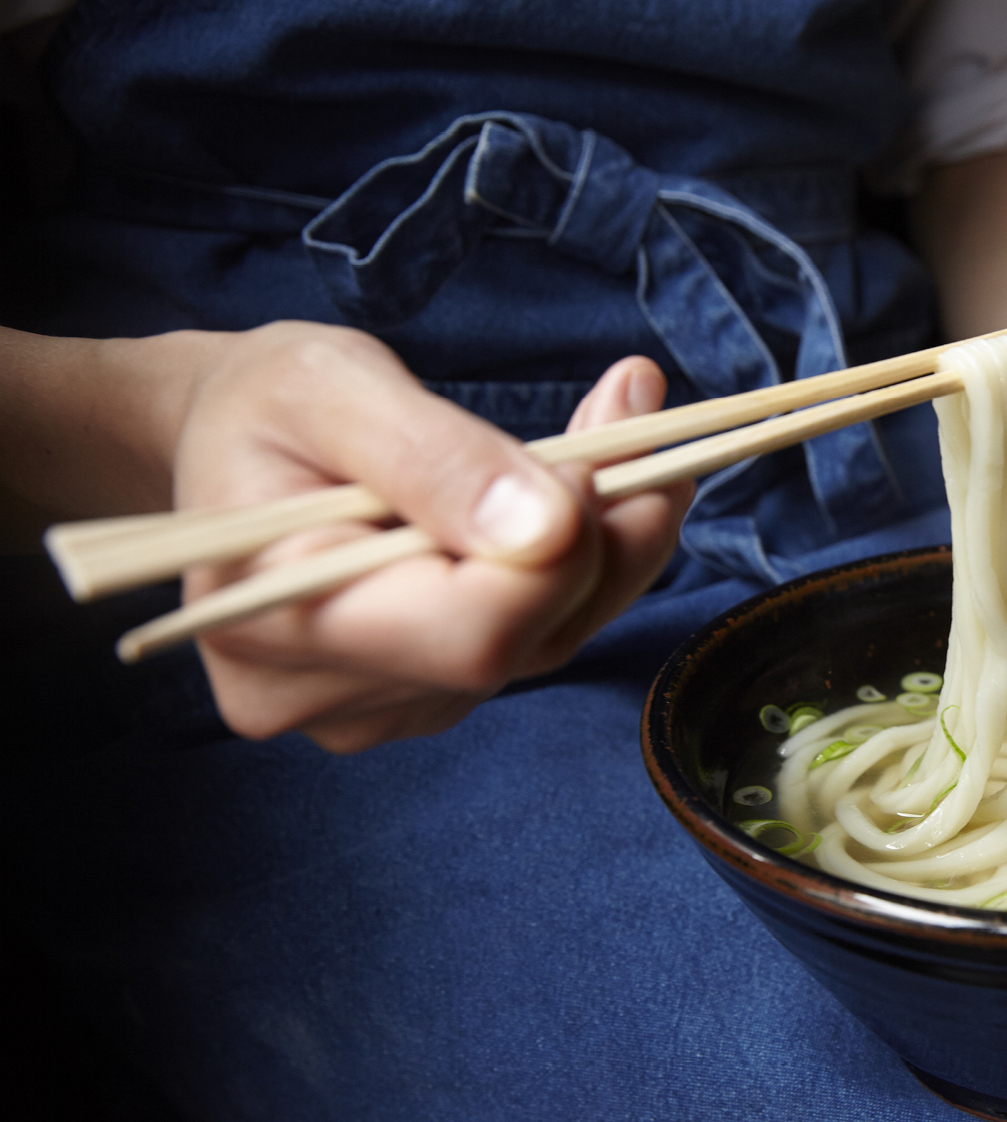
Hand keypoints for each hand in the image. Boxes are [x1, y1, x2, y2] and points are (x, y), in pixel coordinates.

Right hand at [171, 323, 688, 751]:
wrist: (231, 448)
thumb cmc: (267, 408)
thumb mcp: (330, 386)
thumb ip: (436, 458)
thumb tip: (552, 529)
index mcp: (273, 617)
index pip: (471, 634)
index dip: (564, 553)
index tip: (607, 449)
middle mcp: (320, 693)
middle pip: (523, 642)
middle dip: (604, 528)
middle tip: (634, 405)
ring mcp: (379, 709)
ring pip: (548, 639)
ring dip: (604, 536)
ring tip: (615, 425)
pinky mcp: (427, 699)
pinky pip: (539, 637)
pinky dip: (581, 560)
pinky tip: (580, 487)